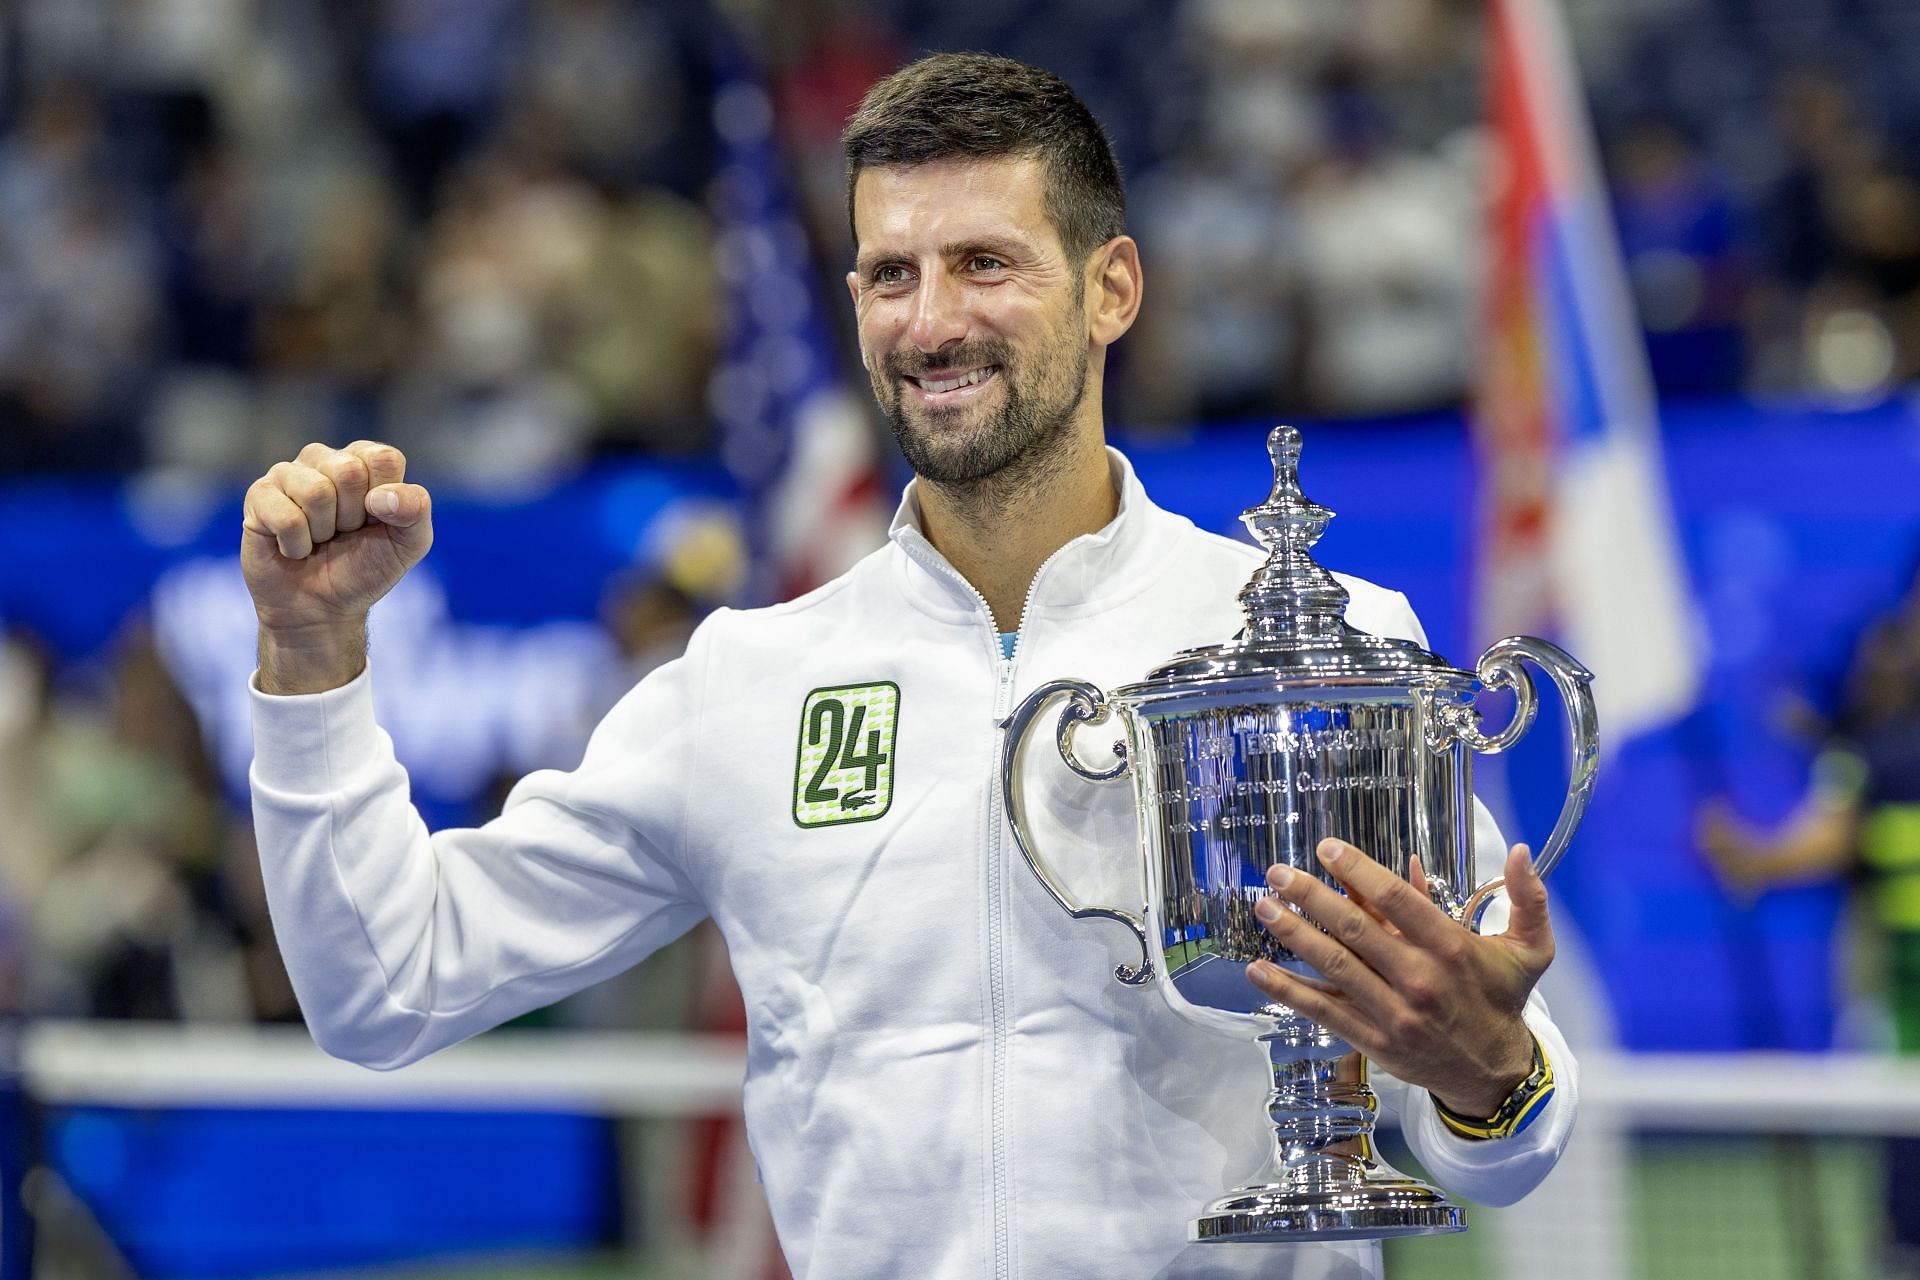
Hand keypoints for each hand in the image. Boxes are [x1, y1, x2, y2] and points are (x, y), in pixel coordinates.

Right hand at [242, 441, 432, 692]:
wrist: (322, 608)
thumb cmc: (366, 568)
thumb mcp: (410, 543)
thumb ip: (416, 509)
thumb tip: (380, 496)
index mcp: (364, 461)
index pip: (383, 458)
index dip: (385, 500)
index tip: (376, 521)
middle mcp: (325, 460)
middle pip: (348, 471)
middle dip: (352, 517)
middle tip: (344, 533)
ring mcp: (288, 474)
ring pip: (316, 491)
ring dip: (323, 531)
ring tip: (319, 539)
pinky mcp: (259, 496)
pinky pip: (286, 517)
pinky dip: (297, 546)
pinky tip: (295, 548)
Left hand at [1245, 838, 1552, 1118]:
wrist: (1494, 1073)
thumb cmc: (1503, 998)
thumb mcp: (1530, 947)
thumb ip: (1527, 897)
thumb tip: (1518, 850)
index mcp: (1453, 948)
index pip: (1398, 900)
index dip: (1359, 871)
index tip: (1327, 849)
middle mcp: (1419, 979)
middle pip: (1355, 930)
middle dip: (1311, 897)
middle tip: (1278, 872)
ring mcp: (1393, 1013)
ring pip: (1334, 967)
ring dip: (1293, 936)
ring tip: (1263, 907)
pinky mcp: (1374, 1041)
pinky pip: (1324, 1011)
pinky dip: (1287, 991)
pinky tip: (1257, 971)